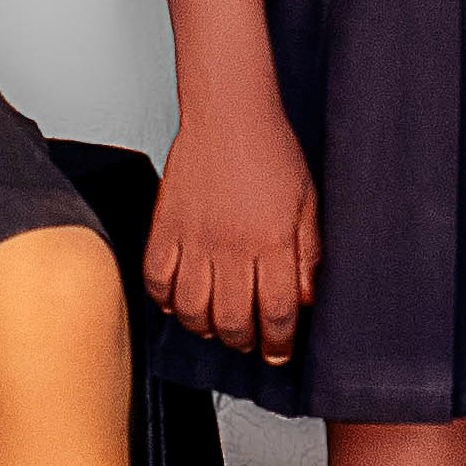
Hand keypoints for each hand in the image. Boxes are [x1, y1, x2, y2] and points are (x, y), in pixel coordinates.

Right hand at [143, 101, 318, 364]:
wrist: (228, 114)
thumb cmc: (270, 151)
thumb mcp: (308, 203)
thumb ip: (308, 254)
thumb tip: (306, 298)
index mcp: (271, 241)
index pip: (275, 312)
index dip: (277, 342)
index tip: (277, 351)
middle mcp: (231, 246)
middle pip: (231, 320)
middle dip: (242, 342)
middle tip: (247, 342)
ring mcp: (194, 239)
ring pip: (191, 310)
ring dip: (204, 328)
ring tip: (215, 326)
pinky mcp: (166, 227)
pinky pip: (156, 280)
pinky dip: (166, 301)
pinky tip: (179, 301)